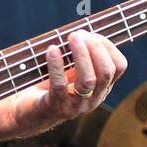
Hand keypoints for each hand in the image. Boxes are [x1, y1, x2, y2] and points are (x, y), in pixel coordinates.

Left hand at [9, 30, 127, 135]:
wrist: (28, 113)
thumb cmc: (50, 86)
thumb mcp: (71, 70)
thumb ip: (81, 55)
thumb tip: (81, 32)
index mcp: (102, 88)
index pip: (118, 66)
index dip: (107, 46)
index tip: (90, 34)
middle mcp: (94, 98)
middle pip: (106, 71)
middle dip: (95, 48)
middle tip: (78, 34)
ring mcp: (76, 105)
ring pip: (89, 80)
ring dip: (81, 55)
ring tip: (72, 37)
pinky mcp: (56, 107)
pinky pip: (60, 85)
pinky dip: (56, 65)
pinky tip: (52, 50)